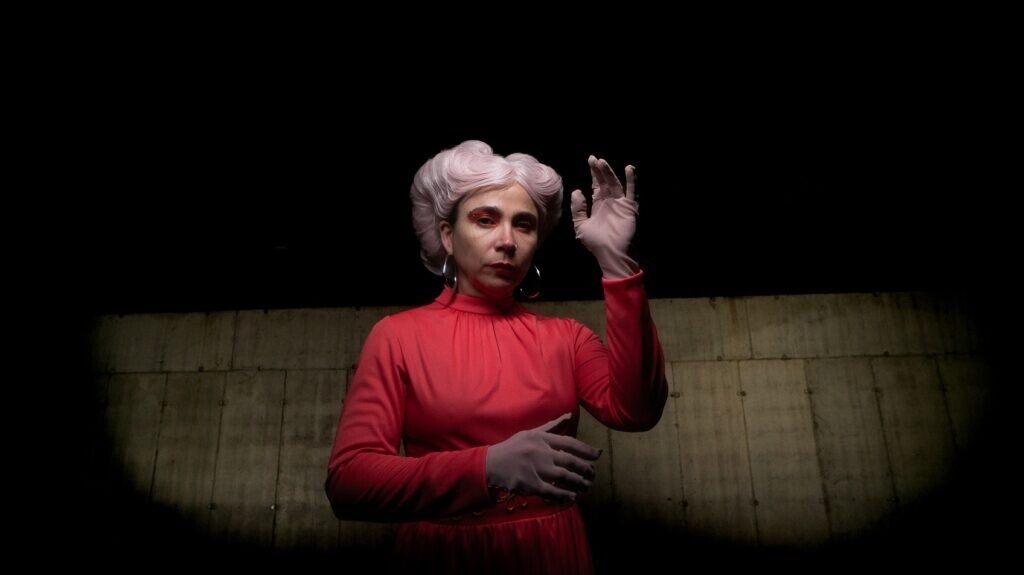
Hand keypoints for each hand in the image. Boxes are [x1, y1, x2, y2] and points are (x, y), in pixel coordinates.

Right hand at [485, 413, 601, 500]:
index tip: (598, 455)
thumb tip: (569, 415)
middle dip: (585, 469)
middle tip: (593, 474)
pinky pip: (552, 491)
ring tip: (586, 486)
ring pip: (564, 477)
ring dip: (578, 483)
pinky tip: (572, 497)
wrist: (490, 464)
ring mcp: (535, 469)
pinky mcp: (530, 484)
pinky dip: (564, 495)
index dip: (586, 450)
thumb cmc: (513, 448)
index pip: (570, 443)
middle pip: (570, 461)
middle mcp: (540, 452)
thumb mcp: (531, 433)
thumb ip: (552, 426)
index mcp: (541, 439)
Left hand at [571, 156, 639, 277]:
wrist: (611, 254)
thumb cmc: (596, 243)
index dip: (593, 174)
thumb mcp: (581, 226)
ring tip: (602, 162)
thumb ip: (578, 209)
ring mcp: (620, 204)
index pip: (596, 185)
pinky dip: (632, 180)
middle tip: (594, 159)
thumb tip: (577, 191)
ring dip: (609, 173)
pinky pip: (631, 191)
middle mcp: (610, 202)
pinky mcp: (629, 207)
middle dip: (599, 171)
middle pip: (604, 182)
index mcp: (599, 205)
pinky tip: (629, 169)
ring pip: (615, 184)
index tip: (591, 161)